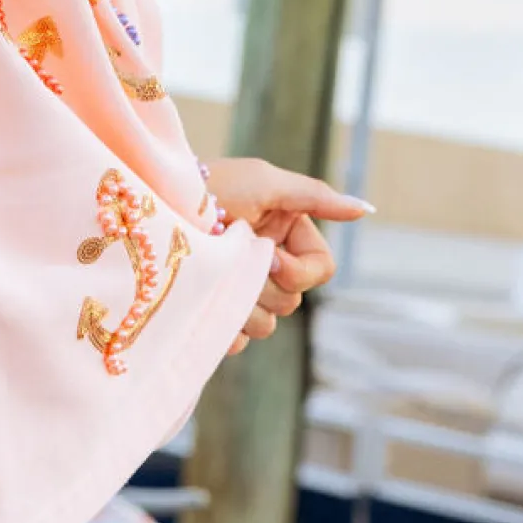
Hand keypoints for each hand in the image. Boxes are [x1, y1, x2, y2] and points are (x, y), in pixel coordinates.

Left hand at [204, 158, 371, 354]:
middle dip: (265, 285)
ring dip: (242, 304)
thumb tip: (365, 207)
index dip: (300, 271)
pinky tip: (205, 300)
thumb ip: (315, 197)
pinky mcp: (217, 316)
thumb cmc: (211, 186)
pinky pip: (237, 340)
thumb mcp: (265, 182)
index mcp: (285, 235)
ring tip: (215, 279)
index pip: (321, 269)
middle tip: (234, 262)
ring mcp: (242, 292)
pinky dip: (223, 325)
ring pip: (268, 325)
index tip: (270, 256)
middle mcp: (267, 265)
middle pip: (294, 301)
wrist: (157, 208)